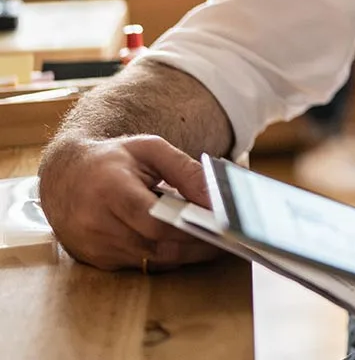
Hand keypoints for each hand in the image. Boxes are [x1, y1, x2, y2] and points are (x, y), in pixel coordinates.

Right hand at [38, 134, 219, 271]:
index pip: (154, 220)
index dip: (190, 226)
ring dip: (185, 254)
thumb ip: (185, 170)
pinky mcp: (96, 260)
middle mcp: (97, 223)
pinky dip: (166, 256)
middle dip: (196, 245)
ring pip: (151, 260)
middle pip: (156, 246)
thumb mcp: (150, 149)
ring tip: (215, 241)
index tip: (222, 225)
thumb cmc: (113, 159)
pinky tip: (186, 246)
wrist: (65, 175)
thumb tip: (216, 197)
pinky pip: (140, 265)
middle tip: (229, 238)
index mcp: (110, 190)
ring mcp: (94, 247)